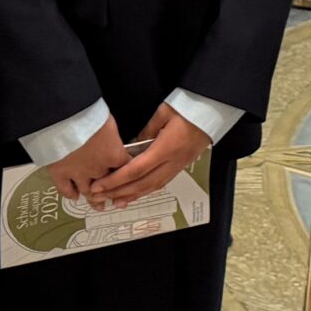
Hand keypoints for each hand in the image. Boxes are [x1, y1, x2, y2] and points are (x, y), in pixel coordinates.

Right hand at [47, 119, 133, 205]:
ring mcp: (78, 173)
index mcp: (115, 155)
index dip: (128, 175)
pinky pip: (66, 189)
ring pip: (88, 191)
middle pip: (108, 186)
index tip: (129, 179)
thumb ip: (112, 136)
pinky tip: (74, 196)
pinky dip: (70, 194)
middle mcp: (99, 169)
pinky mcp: (60, 173)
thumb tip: (112, 138)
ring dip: (94, 199)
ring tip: (98, 206)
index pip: (126, 169)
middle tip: (115, 200)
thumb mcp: (108, 122)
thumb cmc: (88, 114)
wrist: (62, 117)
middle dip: (112, 193)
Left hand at [88, 104, 208, 205]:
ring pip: (151, 187)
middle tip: (99, 196)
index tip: (99, 185)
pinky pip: (160, 183)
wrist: (212, 113)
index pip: (136, 170)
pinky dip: (145, 191)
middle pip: (142, 183)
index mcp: (165, 149)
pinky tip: (135, 195)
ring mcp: (177, 166)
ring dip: (131, 196)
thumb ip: (145, 130)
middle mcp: (171, 162)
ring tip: (114, 201)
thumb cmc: (187, 109)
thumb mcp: (163, 113)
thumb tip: (130, 146)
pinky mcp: (180, 167)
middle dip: (119, 191)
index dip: (115, 180)